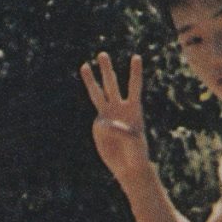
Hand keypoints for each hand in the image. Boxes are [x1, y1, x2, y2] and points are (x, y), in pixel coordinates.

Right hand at [80, 52, 149, 185]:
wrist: (129, 167)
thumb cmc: (137, 153)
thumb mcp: (133, 141)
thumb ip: (120, 130)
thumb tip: (103, 122)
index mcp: (134, 109)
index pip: (134, 86)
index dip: (135, 72)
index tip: (136, 57)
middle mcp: (119, 108)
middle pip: (112, 84)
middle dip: (107, 70)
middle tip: (102, 54)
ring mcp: (107, 116)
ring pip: (98, 94)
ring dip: (91, 80)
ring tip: (85, 64)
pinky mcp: (99, 127)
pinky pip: (99, 124)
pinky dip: (103, 129)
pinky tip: (108, 138)